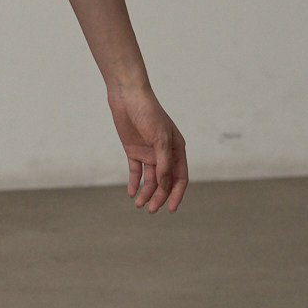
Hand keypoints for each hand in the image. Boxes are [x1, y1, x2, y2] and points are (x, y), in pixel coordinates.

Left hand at [107, 84, 188, 214]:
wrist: (128, 97)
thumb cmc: (148, 114)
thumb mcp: (159, 139)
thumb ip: (163, 162)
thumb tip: (165, 185)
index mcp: (177, 149)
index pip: (180, 177)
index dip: (176, 194)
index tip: (171, 209)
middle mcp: (164, 153)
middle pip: (164, 181)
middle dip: (159, 197)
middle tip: (151, 210)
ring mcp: (149, 152)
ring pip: (150, 178)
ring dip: (146, 192)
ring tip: (138, 205)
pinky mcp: (134, 150)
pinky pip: (135, 171)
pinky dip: (134, 182)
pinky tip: (132, 193)